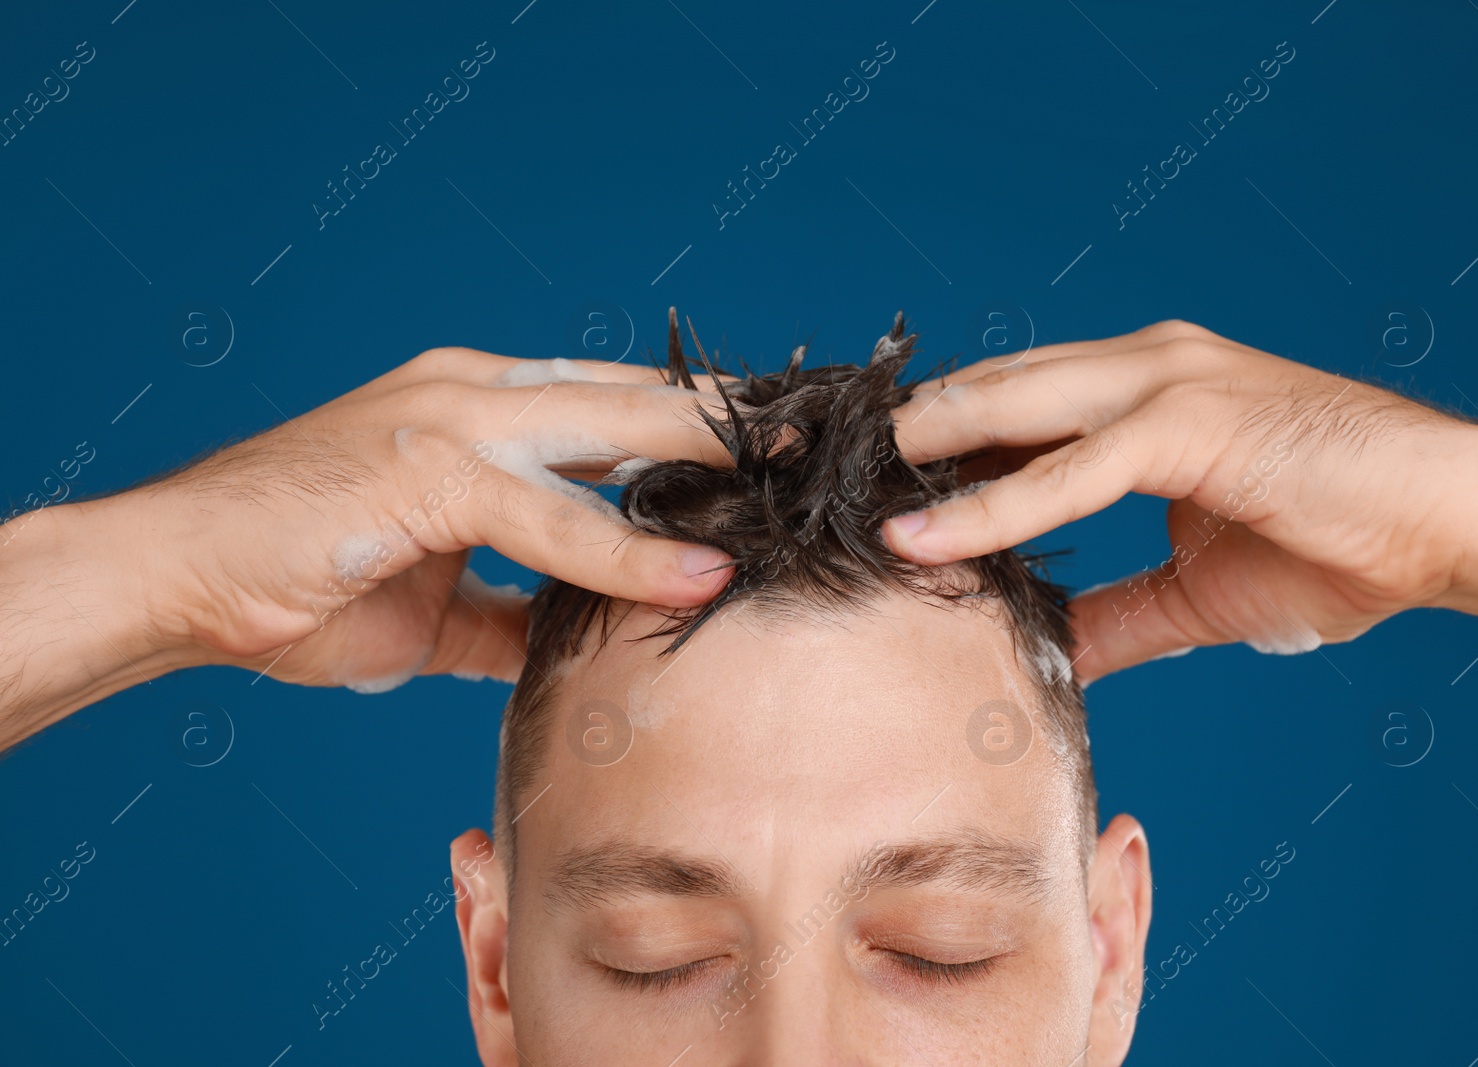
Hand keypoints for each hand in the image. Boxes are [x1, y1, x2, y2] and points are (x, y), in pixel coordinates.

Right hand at [1, 347, 733, 740]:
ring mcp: (451, 422)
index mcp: (481, 411)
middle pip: (634, 399)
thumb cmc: (302, 581)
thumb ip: (510, 610)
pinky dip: (627, 548)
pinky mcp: (423, 469)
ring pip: (612, 431)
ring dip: (709, 462)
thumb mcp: (434, 604)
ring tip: (798, 488)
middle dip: (731, 422)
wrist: (180, 578)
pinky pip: (550, 513)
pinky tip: (695, 573)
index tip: (770, 457)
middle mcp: (475, 394)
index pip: (612, 407)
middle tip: (824, 442)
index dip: (693, 431)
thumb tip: (567, 644)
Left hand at [884, 321, 1477, 682]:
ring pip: (1010, 407)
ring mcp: (1165, 383)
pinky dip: (989, 506)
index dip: (935, 440)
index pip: (1012, 403)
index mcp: (1142, 392)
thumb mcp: (1196, 590)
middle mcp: (1143, 367)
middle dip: (900, 432)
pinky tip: (922, 536)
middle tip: (808, 471)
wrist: (1446, 523)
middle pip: (990, 389)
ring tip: (832, 495)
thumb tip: (1056, 656)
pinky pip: (1066, 470)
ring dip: (920, 453)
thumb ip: (1118, 614)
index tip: (862, 481)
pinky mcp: (1189, 422)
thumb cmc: (1338, 540)